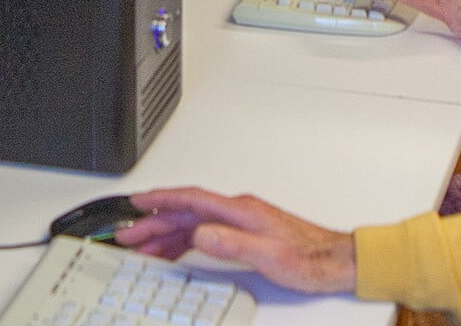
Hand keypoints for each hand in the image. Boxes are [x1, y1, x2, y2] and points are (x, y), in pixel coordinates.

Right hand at [118, 188, 355, 294]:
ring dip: (165, 233)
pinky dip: (183, 242)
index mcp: (240, 210)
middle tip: (127, 233)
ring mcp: (240, 221)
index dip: (162, 199)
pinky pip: (203, 233)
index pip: (192, 199)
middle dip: (153, 221)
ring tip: (141, 247)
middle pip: (186, 212)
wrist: (333, 260)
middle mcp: (238, 211)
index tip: (137, 201)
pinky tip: (171, 252)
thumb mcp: (268, 254)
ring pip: (192, 223)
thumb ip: (232, 243)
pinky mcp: (243, 233)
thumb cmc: (308, 258)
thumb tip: (201, 234)